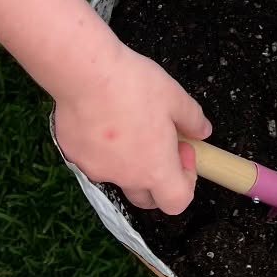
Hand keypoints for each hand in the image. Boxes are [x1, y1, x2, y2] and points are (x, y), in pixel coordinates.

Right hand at [53, 40, 209, 213]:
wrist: (85, 73)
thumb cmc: (134, 85)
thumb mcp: (175, 96)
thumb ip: (193, 119)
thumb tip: (203, 132)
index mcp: (155, 169)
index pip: (176, 203)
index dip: (186, 180)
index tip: (183, 150)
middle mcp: (125, 178)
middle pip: (146, 197)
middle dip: (157, 177)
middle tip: (159, 141)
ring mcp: (95, 170)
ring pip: (118, 175)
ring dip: (128, 159)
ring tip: (127, 121)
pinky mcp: (73, 156)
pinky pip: (93, 159)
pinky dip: (101, 147)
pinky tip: (101, 116)